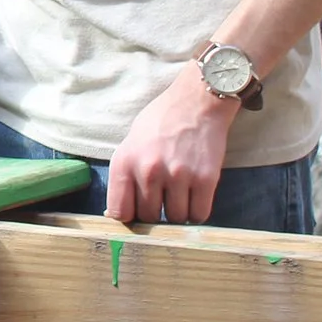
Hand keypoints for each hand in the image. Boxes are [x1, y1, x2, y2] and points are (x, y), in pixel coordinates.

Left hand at [104, 64, 236, 223]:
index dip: (129, 218)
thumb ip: (124, 175)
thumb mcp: (131, 143)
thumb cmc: (160, 122)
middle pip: (149, 217)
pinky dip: (197, 212)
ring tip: (180, 194)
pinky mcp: (204, 179)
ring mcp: (177, 176)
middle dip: (155, 213)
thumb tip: (116, 214)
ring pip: (175, 219)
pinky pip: (199, 214)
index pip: (120, 211)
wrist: (196, 103)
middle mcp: (148, 171)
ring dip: (178, 213)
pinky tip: (194, 198)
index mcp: (125, 162)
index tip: (137, 215)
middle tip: (162, 199)